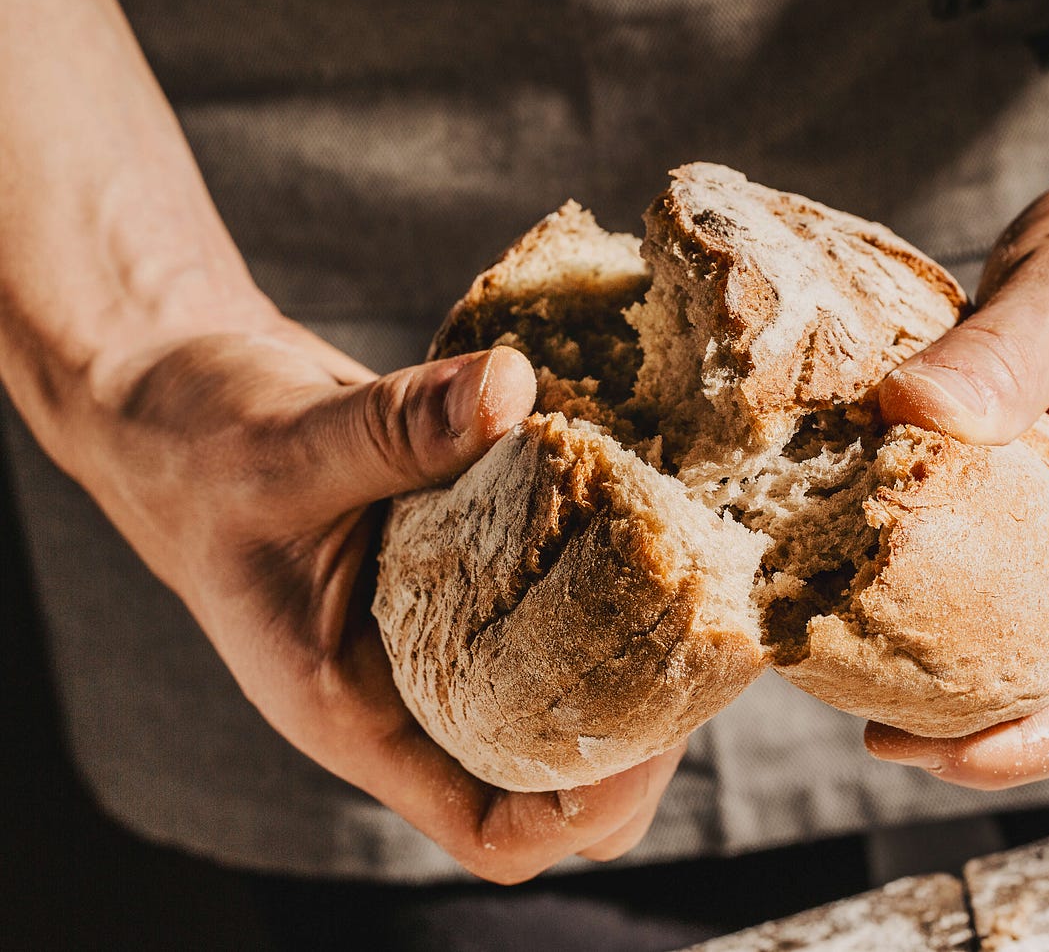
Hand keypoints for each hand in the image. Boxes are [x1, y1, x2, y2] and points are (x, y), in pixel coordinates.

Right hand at [85, 314, 683, 881]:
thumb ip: (393, 427)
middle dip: (638, 732)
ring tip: (690, 574)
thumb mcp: (283, 444)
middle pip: (557, 776)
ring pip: (568, 688)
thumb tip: (510, 389)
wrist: (184, 405)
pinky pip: (557, 597)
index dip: (581, 807)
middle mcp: (417, 690)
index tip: (652, 732)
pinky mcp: (472, 570)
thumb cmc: (201, 450)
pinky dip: (607, 569)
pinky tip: (649, 507)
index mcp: (360, 713)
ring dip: (636, 647)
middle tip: (696, 639)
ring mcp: (450, 633)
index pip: (490, 828)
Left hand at [867, 162, 1048, 787]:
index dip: (1031, 747)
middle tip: (870, 730)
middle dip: (983, 734)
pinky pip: (1029, 597)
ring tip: (863, 683)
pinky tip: (884, 601)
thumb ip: (1000, 358)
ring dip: (969, 686)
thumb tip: (902, 417)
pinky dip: (963, 618)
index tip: (924, 750)